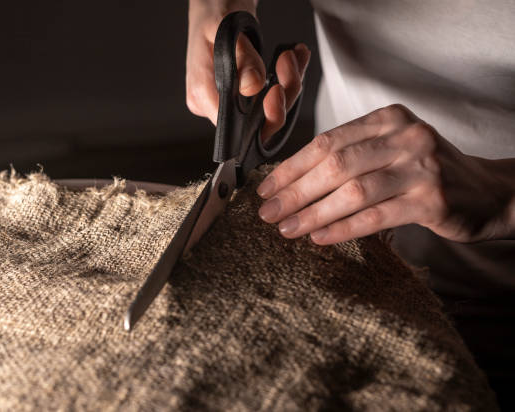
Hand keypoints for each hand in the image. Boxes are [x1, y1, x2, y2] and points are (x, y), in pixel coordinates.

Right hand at [186, 0, 310, 141]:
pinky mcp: (241, 95)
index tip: (277, 92)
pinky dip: (287, 79)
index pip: (234, 126)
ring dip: (289, 84)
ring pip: (268, 111)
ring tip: (292, 57)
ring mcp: (227, 100)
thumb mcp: (226, 29)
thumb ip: (242, 60)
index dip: (260, 117)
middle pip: (255, 122)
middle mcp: (212, 102)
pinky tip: (294, 60)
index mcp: (202, 92)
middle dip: (282, 96)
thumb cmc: (214, 11)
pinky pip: (269, 98)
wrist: (215, 2)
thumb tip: (251, 87)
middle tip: (288, 64)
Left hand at [256, 104, 514, 243]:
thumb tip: (291, 182)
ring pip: (353, 192)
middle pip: (335, 164)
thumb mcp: (389, 150)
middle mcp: (405, 136)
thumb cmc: (424, 173)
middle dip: (295, 191)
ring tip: (287, 229)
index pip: (327, 142)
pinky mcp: (432, 199)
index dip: (292, 167)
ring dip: (313, 213)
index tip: (267, 188)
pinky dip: (342, 228)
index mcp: (387, 119)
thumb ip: (350, 157)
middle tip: (268, 212)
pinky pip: (375, 216)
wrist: (486, 192)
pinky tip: (319, 237)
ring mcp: (421, 166)